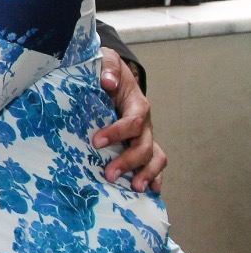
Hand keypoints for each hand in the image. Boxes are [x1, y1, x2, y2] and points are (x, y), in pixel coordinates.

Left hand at [92, 48, 165, 191]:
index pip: (132, 121)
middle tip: (109, 174)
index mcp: (136, 104)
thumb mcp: (105, 61)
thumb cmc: (107, 71)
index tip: (96, 142)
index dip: (117, 132)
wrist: (112, 75)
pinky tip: (150, 191)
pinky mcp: (139, 145)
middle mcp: (144, 123)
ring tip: (135, 188)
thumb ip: (107, 68)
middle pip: (144, 145)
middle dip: (128, 161)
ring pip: (155, 157)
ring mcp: (144, 136)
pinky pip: (154, 163)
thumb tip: (107, 82)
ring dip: (146, 174)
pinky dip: (155, 177)